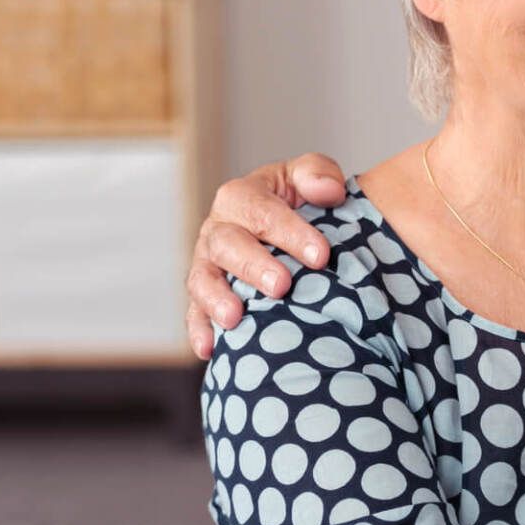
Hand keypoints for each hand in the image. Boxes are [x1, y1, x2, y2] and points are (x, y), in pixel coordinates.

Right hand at [186, 152, 348, 356]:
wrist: (292, 230)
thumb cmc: (302, 202)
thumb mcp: (311, 178)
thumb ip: (318, 174)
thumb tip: (329, 191)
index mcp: (242, 196)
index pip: (262, 211)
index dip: (290, 232)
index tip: (321, 256)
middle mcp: (219, 229)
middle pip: (228, 245)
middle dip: (254, 266)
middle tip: (282, 286)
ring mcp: (208, 264)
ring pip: (202, 279)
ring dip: (217, 299)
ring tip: (236, 318)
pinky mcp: (205, 295)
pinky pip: (194, 313)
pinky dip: (199, 331)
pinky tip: (209, 350)